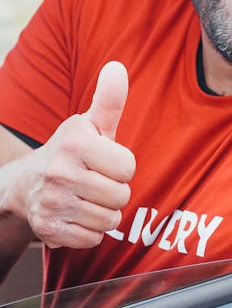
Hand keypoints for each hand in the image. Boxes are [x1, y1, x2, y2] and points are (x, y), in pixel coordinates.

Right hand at [15, 61, 135, 249]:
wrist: (27, 184)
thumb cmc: (72, 153)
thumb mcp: (90, 125)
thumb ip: (109, 100)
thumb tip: (117, 68)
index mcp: (75, 142)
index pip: (128, 168)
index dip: (121, 168)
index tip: (104, 163)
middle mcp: (60, 171)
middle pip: (121, 197)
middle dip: (114, 193)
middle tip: (95, 183)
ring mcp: (52, 201)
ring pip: (108, 221)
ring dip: (103, 213)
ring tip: (86, 198)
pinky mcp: (48, 228)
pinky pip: (92, 239)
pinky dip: (89, 232)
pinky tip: (76, 215)